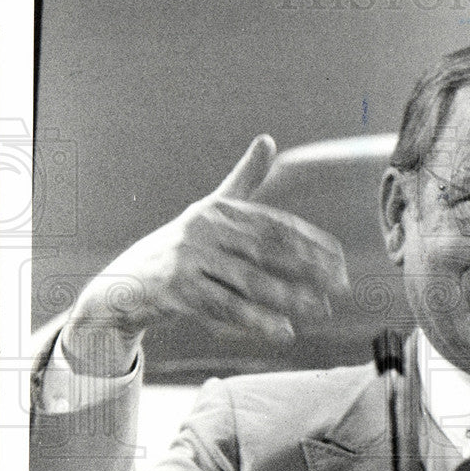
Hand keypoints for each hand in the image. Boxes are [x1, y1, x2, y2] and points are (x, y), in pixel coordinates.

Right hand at [61, 135, 349, 375]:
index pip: (275, 225)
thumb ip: (244, 179)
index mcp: (219, 210)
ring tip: (321, 310)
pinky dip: (257, 321)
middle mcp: (203, 229)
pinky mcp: (177, 290)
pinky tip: (284, 331)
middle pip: (267, 252)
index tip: (341, 260)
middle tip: (341, 286)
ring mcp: (188, 259)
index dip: (311, 242)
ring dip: (289, 298)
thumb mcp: (212, 210)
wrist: (128, 281)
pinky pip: (226, 308)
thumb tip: (267, 139)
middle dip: (309, 270)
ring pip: (249, 282)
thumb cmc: (183, 245)